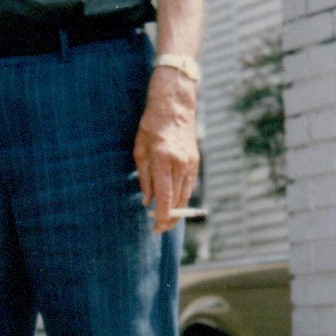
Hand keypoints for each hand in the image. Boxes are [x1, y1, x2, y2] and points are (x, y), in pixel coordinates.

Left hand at [132, 67, 198, 233]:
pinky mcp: (195, 161)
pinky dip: (182, 196)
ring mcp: (190, 162)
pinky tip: (175, 203)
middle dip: (169, 217)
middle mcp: (179, 162)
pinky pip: (189, 184)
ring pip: (185, 193)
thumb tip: (147, 201)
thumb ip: (144, 178)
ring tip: (167, 220)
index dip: (162, 215)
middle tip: (160, 229)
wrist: (175, 106)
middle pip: (176, 198)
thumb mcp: (140, 150)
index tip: (157, 228)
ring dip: (177, 209)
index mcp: (162, 159)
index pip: (164, 195)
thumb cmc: (151, 125)